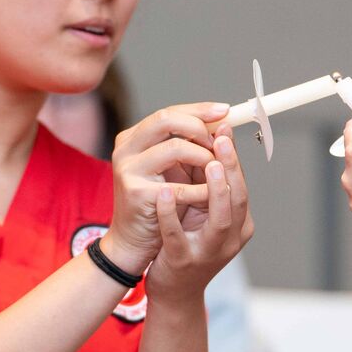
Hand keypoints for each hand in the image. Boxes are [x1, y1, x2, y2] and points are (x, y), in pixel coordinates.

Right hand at [101, 102, 228, 273]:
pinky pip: (180, 187)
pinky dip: (202, 190)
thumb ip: (192, 148)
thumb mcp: (175, 170)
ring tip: (217, 170)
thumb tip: (223, 126)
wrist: (133, 241)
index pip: (169, 113)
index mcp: (133, 138)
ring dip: (205, 157)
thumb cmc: (158, 204)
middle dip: (200, 126)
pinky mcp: (137, 194)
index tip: (225, 111)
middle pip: (166, 120)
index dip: (199, 110)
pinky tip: (213, 194)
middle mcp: (126, 149)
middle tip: (220, 139)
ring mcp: (128, 170)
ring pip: (175, 148)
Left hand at [144, 130, 253, 302]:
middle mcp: (230, 238)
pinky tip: (164, 193)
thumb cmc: (190, 244)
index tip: (224, 127)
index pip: (240, 184)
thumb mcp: (203, 212)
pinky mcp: (183, 262)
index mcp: (240, 224)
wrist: (176, 292)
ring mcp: (209, 253)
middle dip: (231, 166)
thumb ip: (206, 183)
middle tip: (221, 137)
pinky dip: (172, 214)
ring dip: (214, 189)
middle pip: (238, 198)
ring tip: (206, 162)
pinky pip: (178, 236)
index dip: (233, 156)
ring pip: (219, 219)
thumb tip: (207, 138)